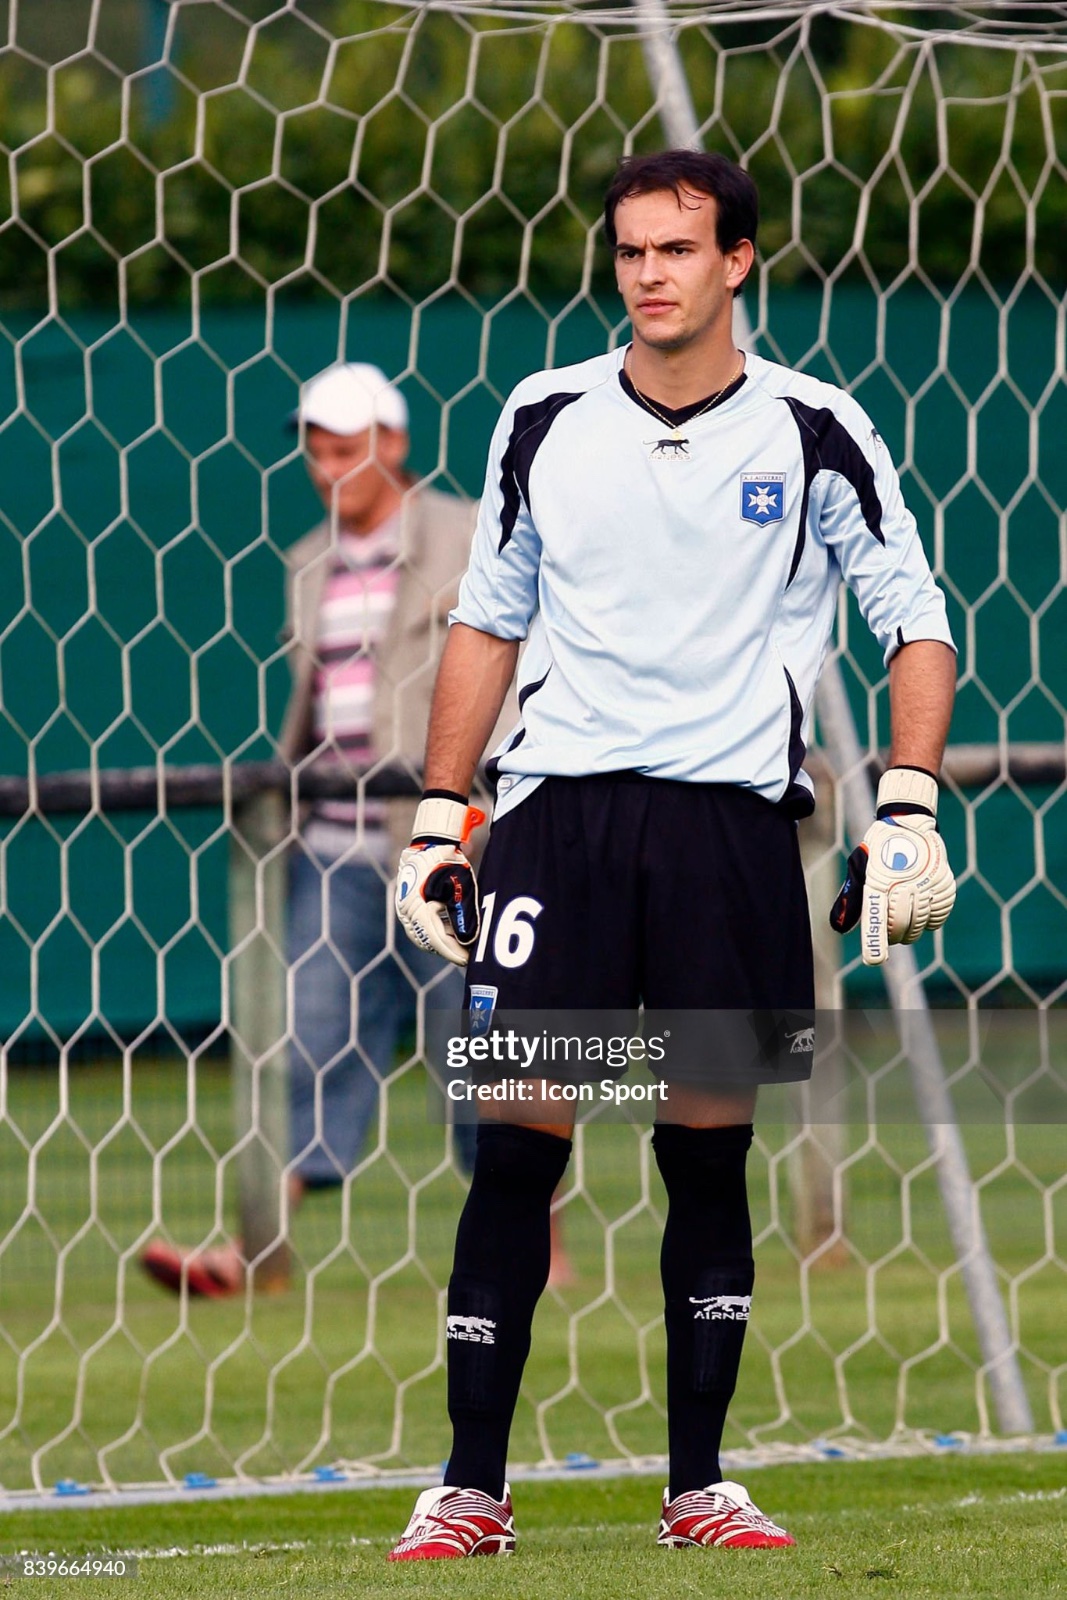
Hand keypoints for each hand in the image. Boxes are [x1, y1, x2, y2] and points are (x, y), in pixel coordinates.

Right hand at [395, 795, 485, 966]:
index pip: (435, 938)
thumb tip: (468, 941)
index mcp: (418, 907)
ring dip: (442, 942)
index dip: (452, 952)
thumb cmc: (447, 864)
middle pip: (428, 941)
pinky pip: (422, 928)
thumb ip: (464, 914)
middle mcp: (407, 912)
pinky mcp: (408, 909)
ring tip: (463, 947)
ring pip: (424, 936)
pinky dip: (437, 933)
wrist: (430, 847)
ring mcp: (405, 911)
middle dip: (448, 950)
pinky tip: (453, 935)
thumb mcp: (460, 888)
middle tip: (468, 957)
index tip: (467, 960)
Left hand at [830, 767, 955, 965]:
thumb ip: (851, 899)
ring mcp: (927, 884)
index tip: (874, 960)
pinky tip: (921, 910)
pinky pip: (938, 918)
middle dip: (893, 938)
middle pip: (900, 927)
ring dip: (910, 931)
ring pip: (920, 926)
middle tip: (890, 936)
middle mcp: (905, 883)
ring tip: (904, 922)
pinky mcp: (944, 885)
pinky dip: (929, 921)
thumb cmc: (878, 851)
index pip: (876, 917)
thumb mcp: (859, 870)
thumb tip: (839, 928)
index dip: (875, 942)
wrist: (909, 824)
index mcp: (879, 881)